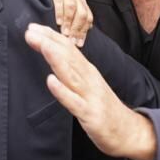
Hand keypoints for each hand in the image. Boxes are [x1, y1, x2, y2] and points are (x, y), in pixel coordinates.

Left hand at [24, 23, 157, 159]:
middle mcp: (89, 79)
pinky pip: (74, 102)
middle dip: (49, 42)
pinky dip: (62, 91)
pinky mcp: (90, 114)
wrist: (129, 131)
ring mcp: (90, 96)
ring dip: (55, 58)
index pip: (68, 49)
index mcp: (87, 72)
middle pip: (68, 57)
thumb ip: (74, 72)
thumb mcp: (89, 85)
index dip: (51, 37)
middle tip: (30, 30)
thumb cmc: (105, 108)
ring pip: (70, 74)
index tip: (33, 27)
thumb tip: (57, 58)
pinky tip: (51, 81)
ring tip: (41, 44)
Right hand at [41, 0, 92, 46]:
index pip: (87, 16)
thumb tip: (88, 29)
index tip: (79, 44)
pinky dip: (59, 10)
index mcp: (81, 0)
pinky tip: (58, 21)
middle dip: (77, 29)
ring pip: (71, 7)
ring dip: (69, 22)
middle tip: (71, 41)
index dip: (84, 31)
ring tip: (65, 34)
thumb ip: (79, 13)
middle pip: (81, 13)